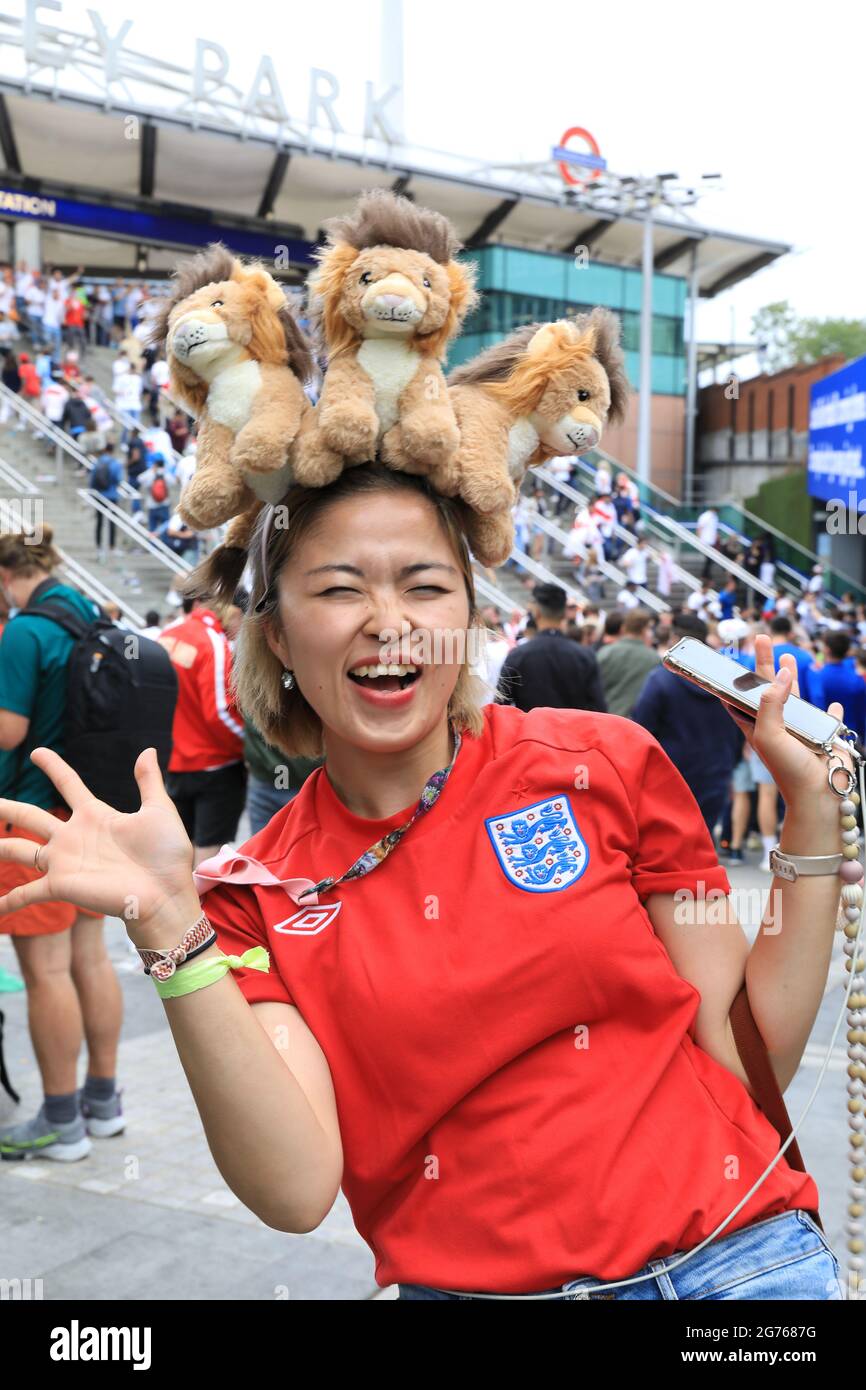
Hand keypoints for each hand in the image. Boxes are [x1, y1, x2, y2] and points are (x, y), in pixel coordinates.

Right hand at [0, 747, 197, 938]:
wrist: (167, 893)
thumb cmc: (166, 856)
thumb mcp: (159, 811)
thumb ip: (149, 782)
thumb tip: (148, 750)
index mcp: (95, 816)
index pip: (67, 784)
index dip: (53, 767)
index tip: (37, 752)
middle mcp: (73, 837)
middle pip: (30, 816)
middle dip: (7, 807)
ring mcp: (64, 861)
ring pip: (18, 849)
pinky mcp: (62, 885)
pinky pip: (26, 893)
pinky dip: (8, 902)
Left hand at [722, 634, 852, 807]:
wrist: (819, 795)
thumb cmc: (787, 769)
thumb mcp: (769, 734)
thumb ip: (771, 703)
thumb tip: (779, 674)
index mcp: (757, 727)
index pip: (740, 698)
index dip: (735, 679)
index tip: (727, 659)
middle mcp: (777, 726)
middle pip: (767, 688)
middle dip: (763, 663)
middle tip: (761, 638)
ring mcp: (801, 729)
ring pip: (795, 698)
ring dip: (792, 677)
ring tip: (788, 657)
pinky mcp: (825, 735)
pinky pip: (829, 720)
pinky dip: (833, 712)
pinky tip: (834, 706)